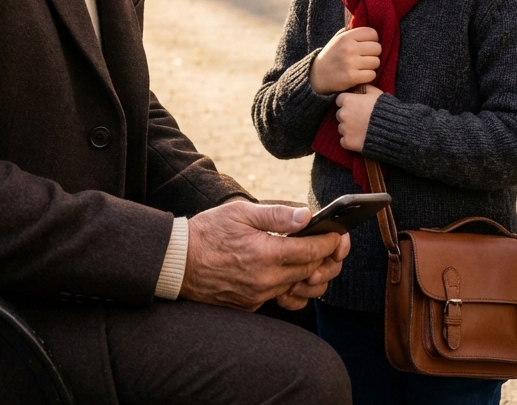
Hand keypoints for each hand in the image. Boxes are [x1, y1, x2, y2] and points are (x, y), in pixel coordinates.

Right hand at [180, 200, 348, 311]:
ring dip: (315, 275)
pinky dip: (294, 288)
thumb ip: (277, 214)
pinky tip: (294, 274)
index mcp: (265, 253)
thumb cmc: (208, 231)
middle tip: (335, 243)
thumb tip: (307, 216)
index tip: (339, 233)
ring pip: (300, 289)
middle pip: (311, 271)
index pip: (311, 251)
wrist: (178, 262)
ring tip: (319, 259)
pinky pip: (282, 299)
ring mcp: (258, 296)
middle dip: (329, 257)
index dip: (330, 241)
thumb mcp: (240, 212)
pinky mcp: (250, 305)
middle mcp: (265, 279)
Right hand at [310, 27, 381, 94]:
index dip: (373, 40)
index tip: (366, 45)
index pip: (372, 33)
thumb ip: (353, 32)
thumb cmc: (332, 55)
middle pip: (377, 48)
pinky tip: (360, 75)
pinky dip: (368, 76)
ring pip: (376, 62)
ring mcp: (350, 63)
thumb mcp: (338, 39)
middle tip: (365, 56)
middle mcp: (348, 48)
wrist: (317, 75)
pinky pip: (372, 75)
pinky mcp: (352, 77)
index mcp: (346, 37)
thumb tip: (372, 27)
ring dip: (371, 65)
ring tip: (362, 66)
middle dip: (374, 53)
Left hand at [335, 85, 383, 151]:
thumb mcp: (375, 93)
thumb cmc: (385, 109)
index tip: (356, 107)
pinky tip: (361, 139)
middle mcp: (342, 114)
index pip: (340, 100)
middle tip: (361, 119)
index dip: (348, 103)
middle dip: (348, 116)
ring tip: (363, 130)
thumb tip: (357, 87)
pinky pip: (344, 141)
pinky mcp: (347, 142)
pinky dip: (350, 141)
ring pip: (342, 128)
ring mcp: (344, 129)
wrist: (393, 129)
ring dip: (349, 129)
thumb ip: (363, 88)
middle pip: (340, 114)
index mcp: (348, 100)